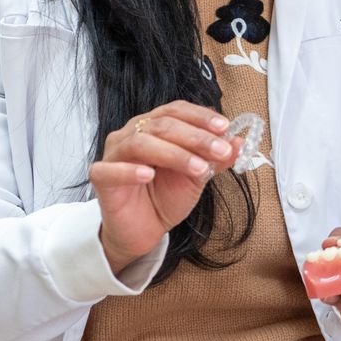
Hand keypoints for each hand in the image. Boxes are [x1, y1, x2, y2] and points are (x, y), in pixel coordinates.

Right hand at [89, 102, 239, 272]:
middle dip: (196, 137)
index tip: (225, 127)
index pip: (176, 110)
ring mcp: (114, 154)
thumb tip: (239, 141)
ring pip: (141, 142)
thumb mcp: (197, 177)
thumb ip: (215, 159)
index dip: (201, 116)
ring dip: (174, 153)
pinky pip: (110, 169)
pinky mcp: (100, 177)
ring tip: (198, 168)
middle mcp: (132, 134)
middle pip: (163, 124)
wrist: (144, 230)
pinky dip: (130, 170)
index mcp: (154, 127)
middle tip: (220, 151)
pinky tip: (149, 175)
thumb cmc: (164, 198)